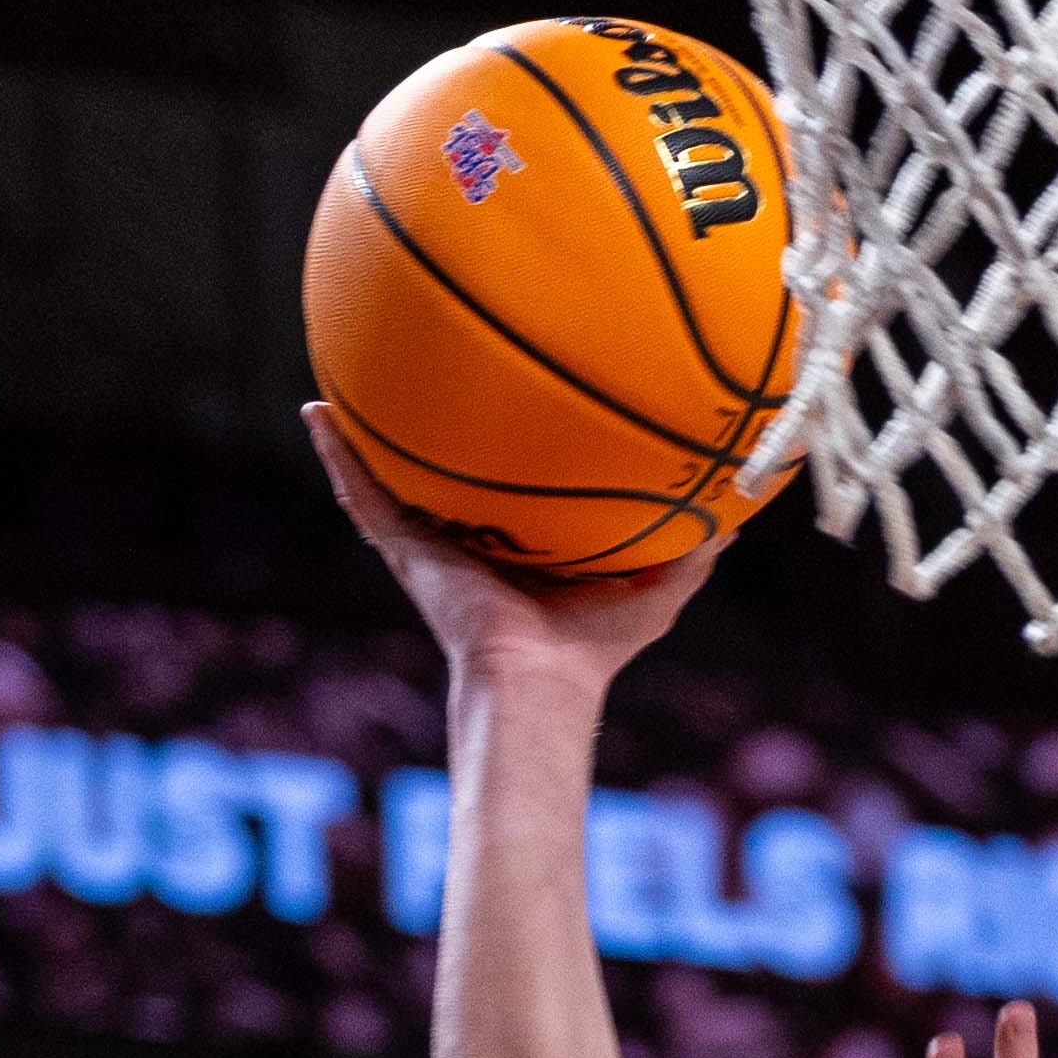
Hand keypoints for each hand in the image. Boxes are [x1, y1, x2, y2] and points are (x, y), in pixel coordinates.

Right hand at [306, 402, 726, 694]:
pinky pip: (364, 494)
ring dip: (366, 435)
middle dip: (435, 437)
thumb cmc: (595, 650)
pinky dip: (337, 454)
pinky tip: (315, 410)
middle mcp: (472, 543)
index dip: (510, 453)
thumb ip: (697, 546)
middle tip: (421, 374)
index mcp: (524, 550)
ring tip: (342, 379)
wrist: (537, 683)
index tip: (507, 406)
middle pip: (449, 479)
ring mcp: (432, 546)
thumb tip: (742, 513)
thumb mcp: (660, 585)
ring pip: (393, 480)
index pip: (512, 493)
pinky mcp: (406, 551)